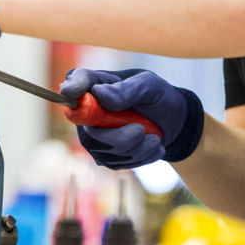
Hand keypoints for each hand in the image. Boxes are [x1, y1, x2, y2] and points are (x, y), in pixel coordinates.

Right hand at [60, 68, 203, 168]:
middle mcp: (88, 110)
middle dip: (119, 138)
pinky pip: (116, 164)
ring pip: (105, 152)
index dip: (72, 88)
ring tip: (154, 138)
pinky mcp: (104, 155)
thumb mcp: (150, 87)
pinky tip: (151, 146)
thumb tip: (99, 95)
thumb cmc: (157, 97)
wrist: (172, 121)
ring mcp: (93, 135)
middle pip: (89, 132)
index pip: (76, 81)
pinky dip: (140, 157)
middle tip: (141, 131)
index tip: (72, 92)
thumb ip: (127, 90)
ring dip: (136, 148)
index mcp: (96, 83)